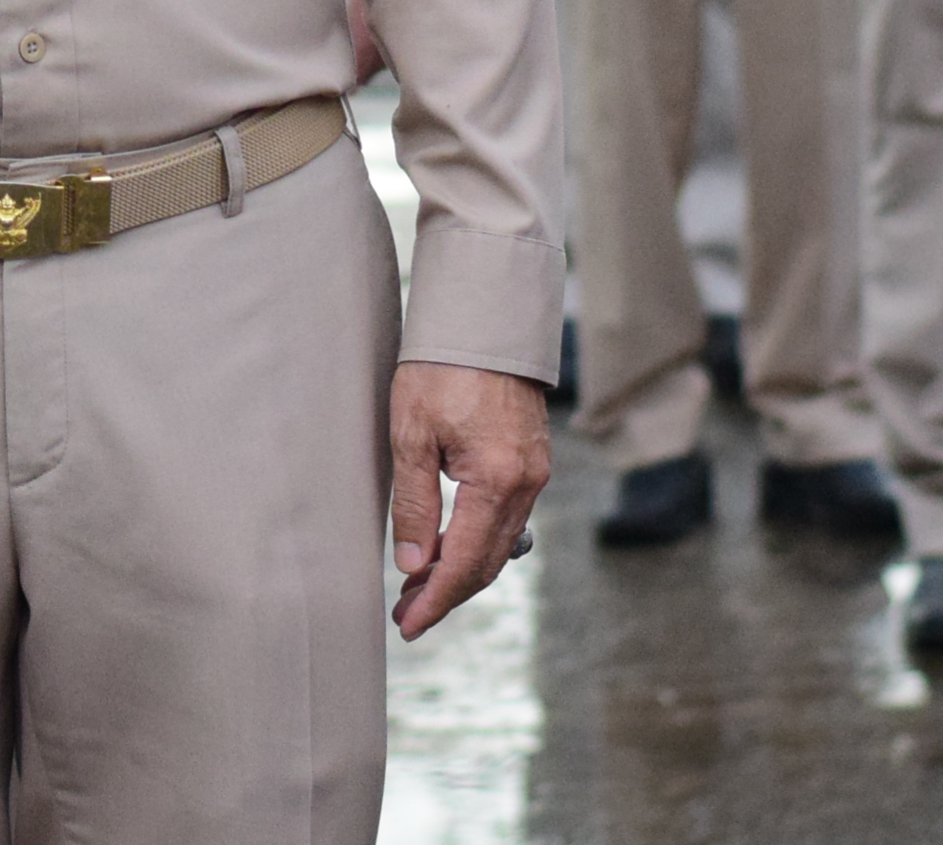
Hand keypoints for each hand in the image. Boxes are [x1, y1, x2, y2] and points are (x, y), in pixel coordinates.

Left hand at [386, 361, 550, 640]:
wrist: (483, 318)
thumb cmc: (441, 367)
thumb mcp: (412, 434)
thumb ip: (415, 504)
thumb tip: (413, 565)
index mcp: (497, 480)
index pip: (464, 563)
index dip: (434, 600)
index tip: (407, 625)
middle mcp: (526, 484)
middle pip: (487, 562)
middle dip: (447, 594)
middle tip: (406, 614)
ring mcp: (535, 473)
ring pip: (500, 544)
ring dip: (461, 570)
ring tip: (419, 587)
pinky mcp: (532, 461)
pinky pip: (508, 519)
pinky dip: (479, 542)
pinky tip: (450, 546)